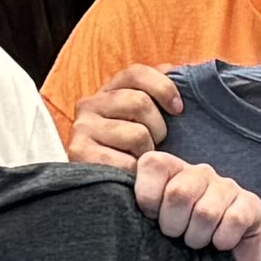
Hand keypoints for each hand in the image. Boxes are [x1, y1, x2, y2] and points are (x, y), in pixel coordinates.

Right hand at [66, 61, 184, 167]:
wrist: (104, 190)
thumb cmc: (134, 150)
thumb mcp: (147, 118)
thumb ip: (159, 92)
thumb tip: (180, 69)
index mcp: (107, 91)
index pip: (136, 73)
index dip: (163, 87)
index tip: (179, 109)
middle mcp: (89, 104)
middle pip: (140, 102)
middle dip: (159, 127)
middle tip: (156, 144)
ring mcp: (82, 129)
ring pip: (137, 134)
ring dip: (148, 152)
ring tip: (141, 159)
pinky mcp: (80, 153)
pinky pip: (126, 161)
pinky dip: (137, 171)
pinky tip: (132, 174)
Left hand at [126, 140, 260, 260]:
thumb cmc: (172, 250)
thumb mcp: (145, 228)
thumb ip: (129, 209)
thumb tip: (110, 201)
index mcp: (169, 170)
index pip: (152, 164)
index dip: (148, 198)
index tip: (150, 219)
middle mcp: (198, 172)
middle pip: (179, 193)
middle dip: (172, 226)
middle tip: (175, 237)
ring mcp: (227, 186)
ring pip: (206, 211)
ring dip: (197, 238)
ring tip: (197, 244)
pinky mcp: (251, 204)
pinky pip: (234, 219)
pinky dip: (223, 240)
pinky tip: (220, 245)